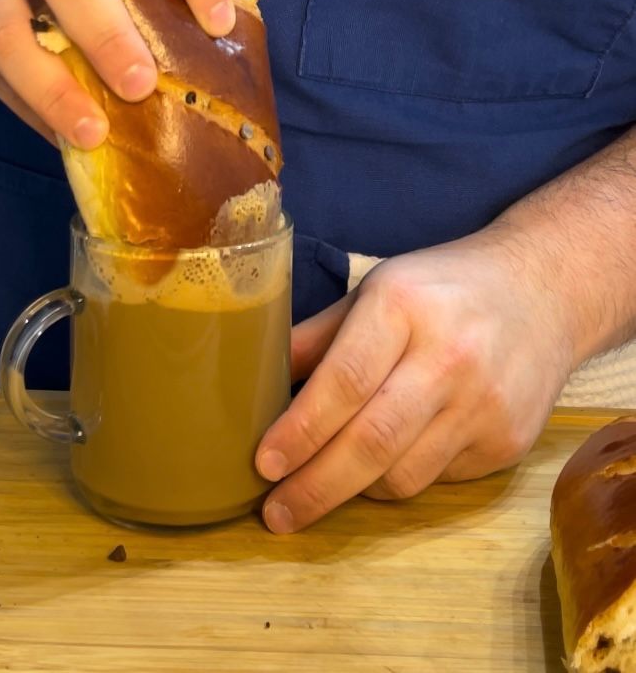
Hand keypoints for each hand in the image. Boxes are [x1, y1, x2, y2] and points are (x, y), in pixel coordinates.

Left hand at [255, 229, 575, 533]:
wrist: (543, 292)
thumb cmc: (440, 289)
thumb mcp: (374, 289)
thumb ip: (318, 337)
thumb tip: (258, 381)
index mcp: (403, 307)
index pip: (344, 380)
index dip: (300, 429)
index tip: (264, 463)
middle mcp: (449, 357)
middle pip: (373, 441)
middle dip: (315, 486)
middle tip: (276, 513)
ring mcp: (485, 404)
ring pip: (403, 474)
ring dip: (353, 489)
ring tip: (323, 482)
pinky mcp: (508, 440)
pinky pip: (437, 478)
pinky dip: (398, 478)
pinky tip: (385, 460)